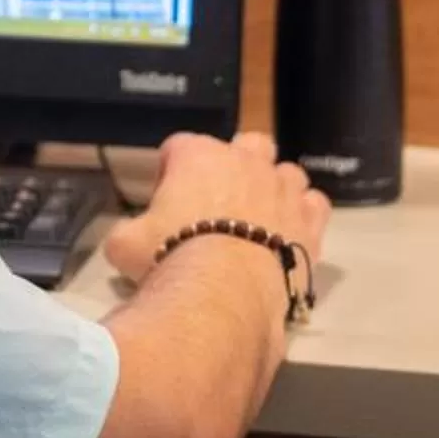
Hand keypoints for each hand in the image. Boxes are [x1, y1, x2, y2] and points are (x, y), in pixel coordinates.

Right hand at [103, 131, 329, 290]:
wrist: (224, 294)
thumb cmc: (170, 258)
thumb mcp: (124, 245)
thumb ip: (126, 232)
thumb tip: (127, 239)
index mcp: (197, 155)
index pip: (179, 146)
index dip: (170, 172)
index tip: (166, 202)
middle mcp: (244, 160)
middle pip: (244, 144)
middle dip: (234, 164)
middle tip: (219, 202)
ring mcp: (282, 187)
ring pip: (285, 171)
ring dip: (274, 187)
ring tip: (260, 218)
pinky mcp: (308, 221)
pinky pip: (314, 203)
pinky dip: (304, 214)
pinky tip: (290, 233)